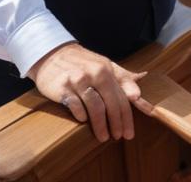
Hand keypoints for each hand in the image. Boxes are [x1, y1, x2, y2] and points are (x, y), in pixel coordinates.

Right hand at [28, 42, 151, 141]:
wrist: (52, 55)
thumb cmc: (83, 63)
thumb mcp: (105, 65)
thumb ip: (123, 79)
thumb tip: (138, 95)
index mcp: (106, 69)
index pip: (122, 97)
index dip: (127, 117)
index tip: (129, 133)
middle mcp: (94, 73)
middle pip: (111, 104)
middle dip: (116, 123)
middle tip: (118, 137)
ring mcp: (77, 80)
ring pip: (95, 107)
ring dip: (100, 125)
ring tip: (103, 137)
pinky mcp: (62, 87)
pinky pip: (75, 105)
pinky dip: (81, 115)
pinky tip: (84, 121)